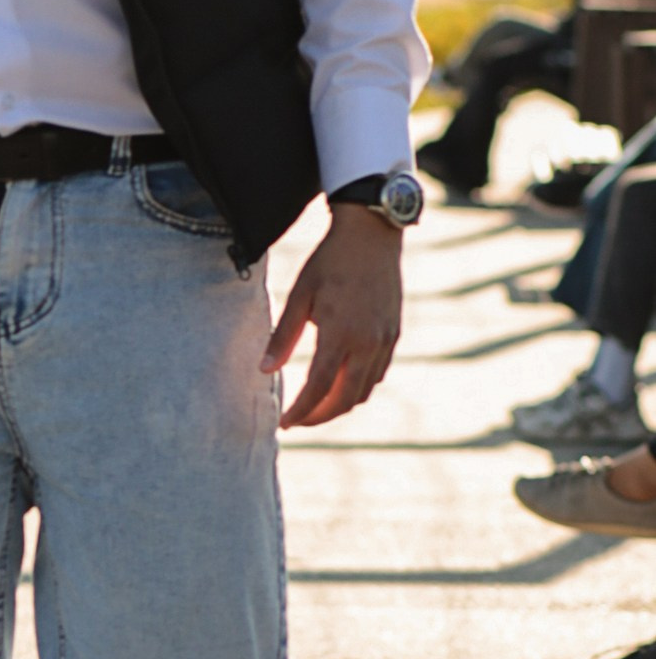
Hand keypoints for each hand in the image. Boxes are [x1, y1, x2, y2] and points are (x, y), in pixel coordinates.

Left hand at [265, 207, 402, 428]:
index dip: (300, 412)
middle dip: (319, 416)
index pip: (318, 389)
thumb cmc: (330, 261)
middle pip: (344, 399)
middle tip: (297, 420)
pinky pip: (377, 374)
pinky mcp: (393, 335)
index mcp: (340, 334)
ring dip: (339, 404)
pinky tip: (339, 383)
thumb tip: (264, 371)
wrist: (372, 236)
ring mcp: (385, 341)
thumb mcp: (300, 295)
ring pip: (363, 391)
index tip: (284, 423)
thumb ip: (282, 337)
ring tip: (315, 405)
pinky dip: (357, 387)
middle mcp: (368, 343)